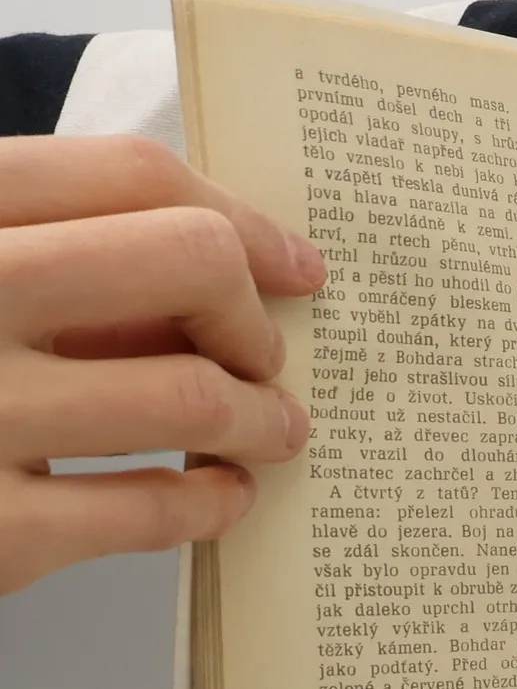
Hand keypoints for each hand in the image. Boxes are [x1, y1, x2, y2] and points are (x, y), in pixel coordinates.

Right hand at [0, 136, 325, 595]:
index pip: (134, 177)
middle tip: (266, 357)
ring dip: (264, 419)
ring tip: (276, 432)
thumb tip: (221, 274)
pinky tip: (225, 495)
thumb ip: (51, 254)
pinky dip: (215, 501)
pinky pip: (153, 511)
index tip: (293, 265)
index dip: (242, 220)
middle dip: (253, 315)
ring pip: (194, 395)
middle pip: (188, 263)